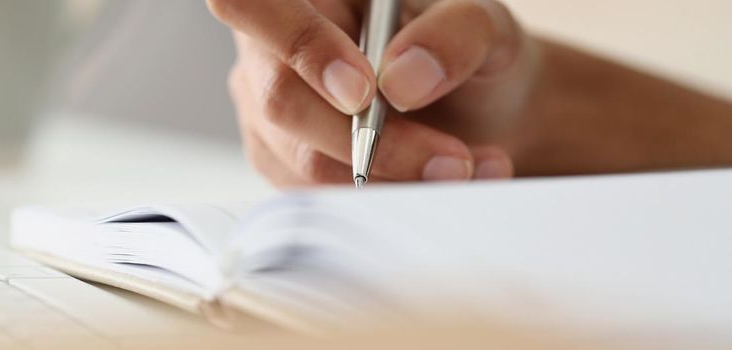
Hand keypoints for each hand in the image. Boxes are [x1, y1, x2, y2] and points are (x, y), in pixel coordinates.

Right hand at [208, 0, 538, 185]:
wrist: (471, 108)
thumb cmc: (460, 51)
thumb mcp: (482, 26)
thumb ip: (452, 37)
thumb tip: (403, 82)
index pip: (249, 3)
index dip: (300, 47)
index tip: (364, 92)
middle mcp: (269, 48)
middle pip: (280, 98)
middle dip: (373, 142)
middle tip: (449, 157)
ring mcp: (266, 108)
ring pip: (303, 159)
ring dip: (391, 177)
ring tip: (461, 167)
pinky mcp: (281, 162)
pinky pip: (319, 195)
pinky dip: (386, 197)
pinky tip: (435, 180)